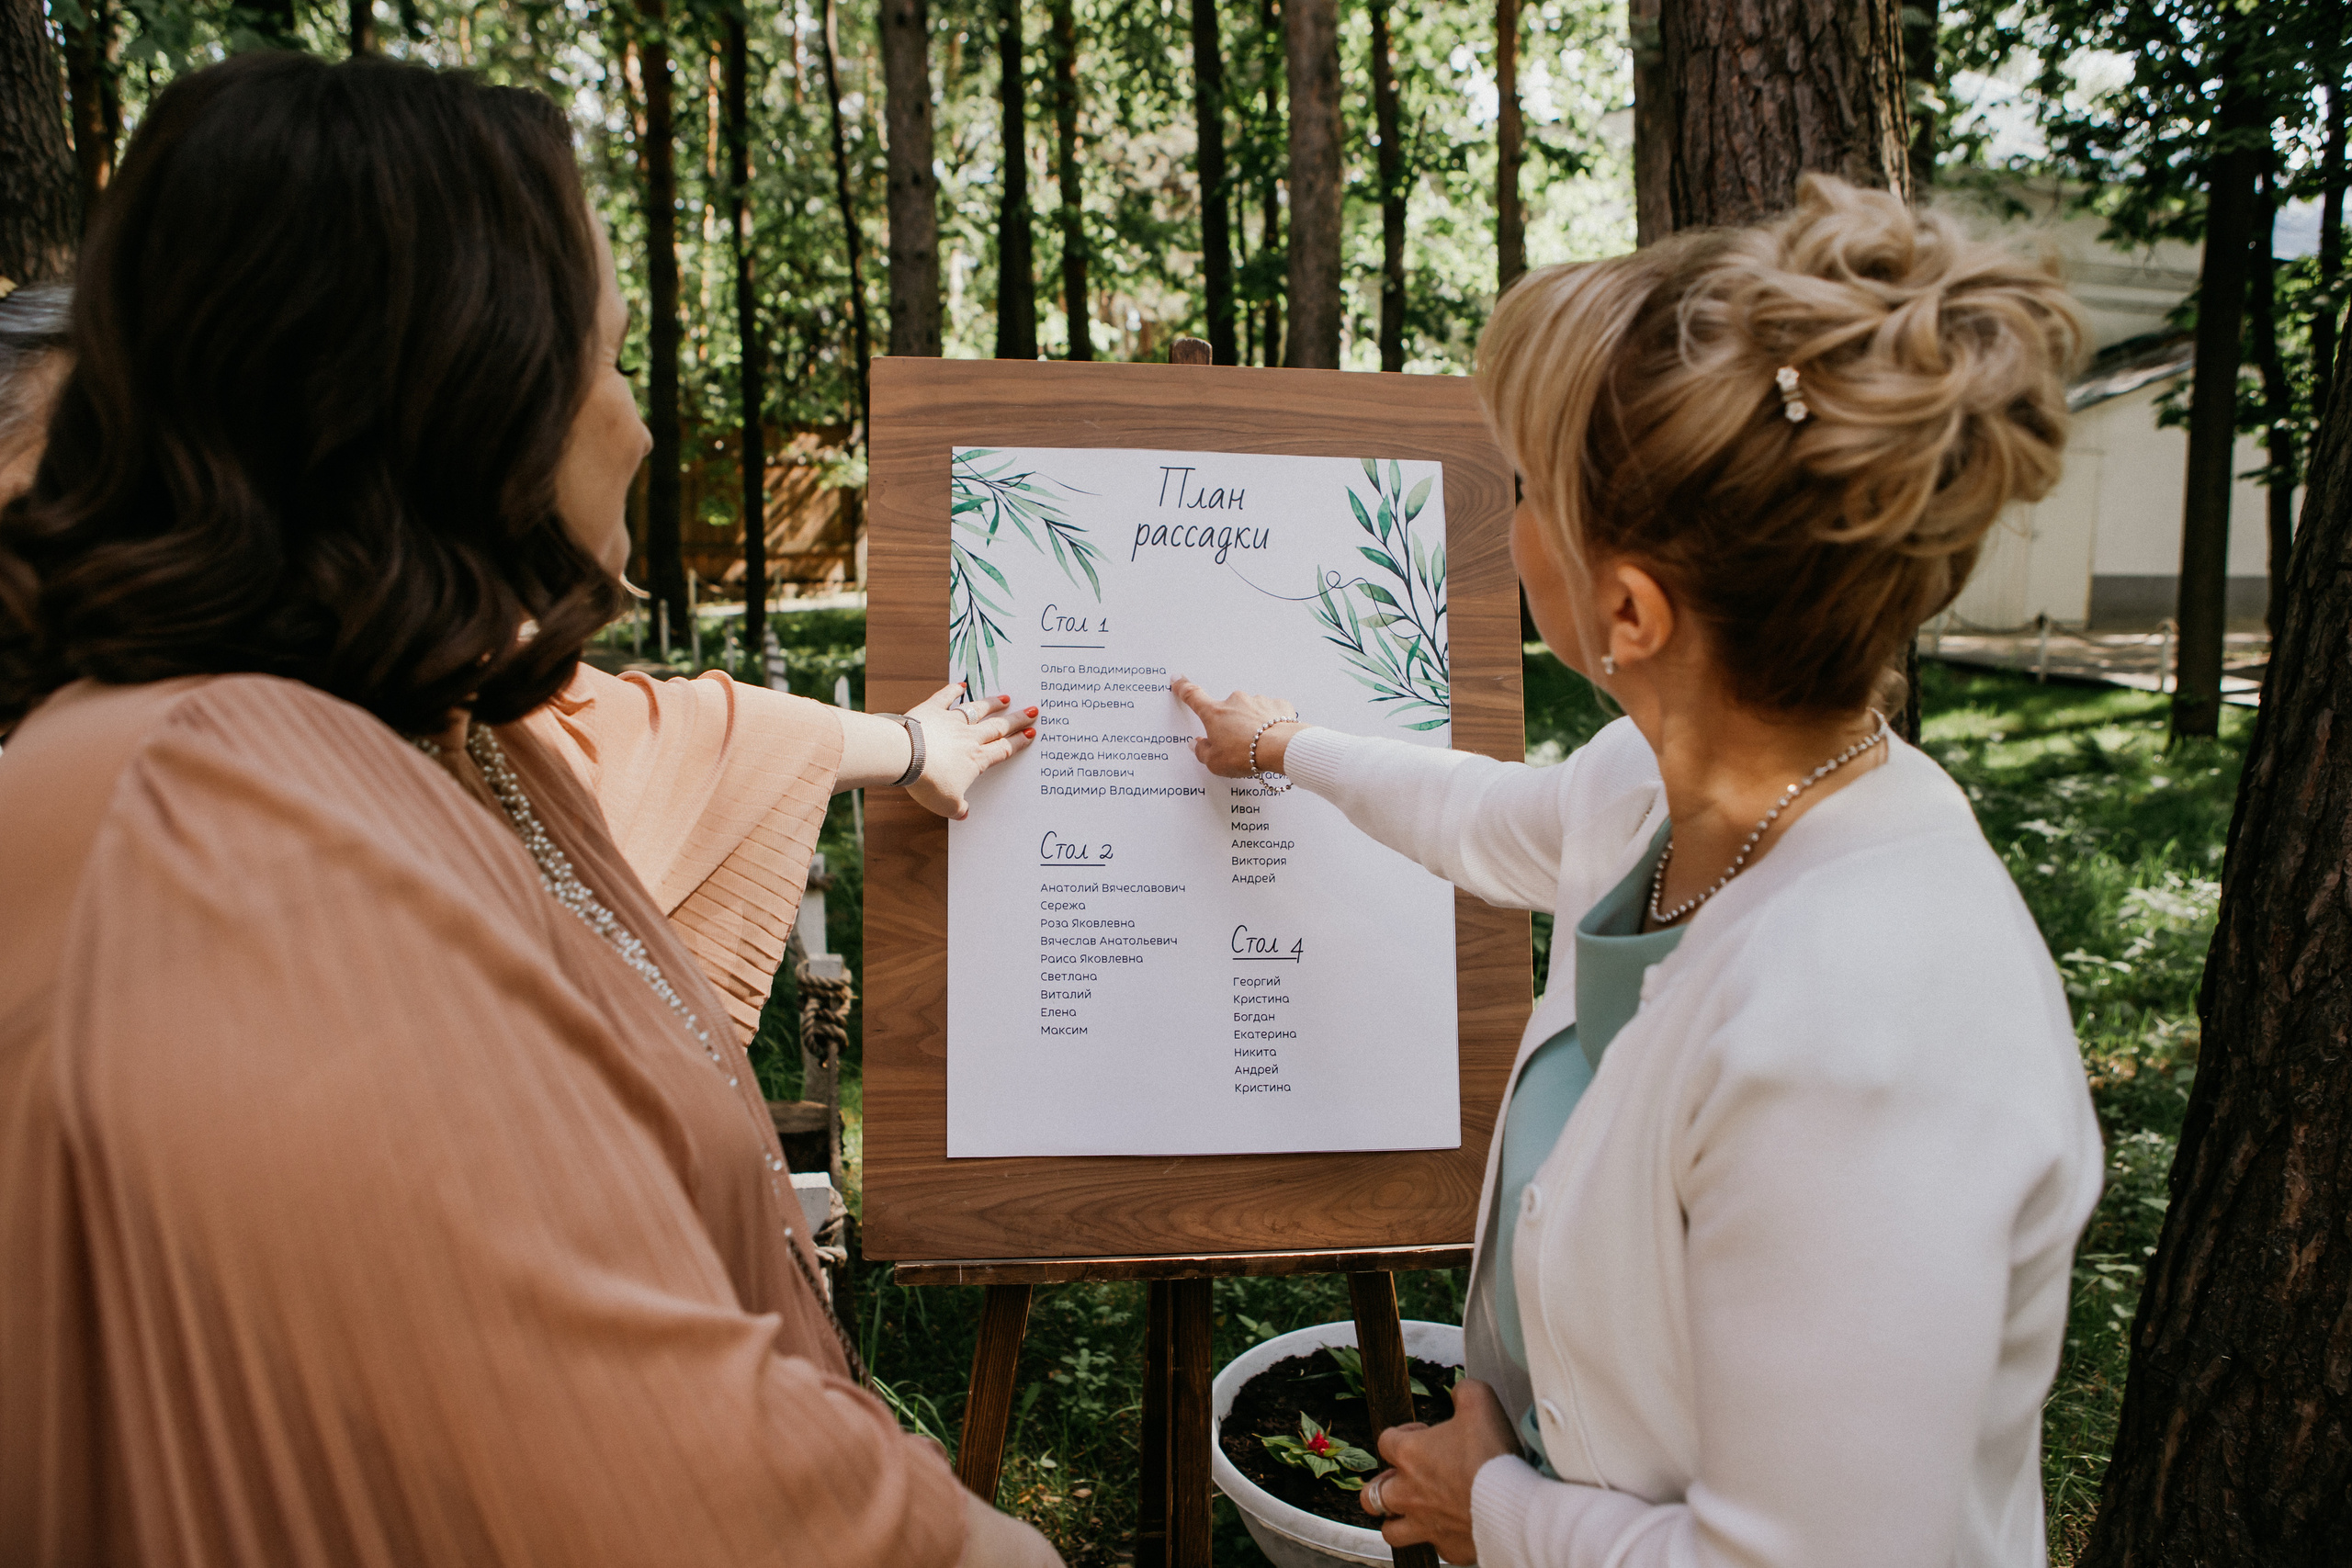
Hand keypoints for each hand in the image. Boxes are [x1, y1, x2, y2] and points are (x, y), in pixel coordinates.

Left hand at [907, 682, 1037, 820]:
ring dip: (993, 704)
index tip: (1031, 734)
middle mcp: (968, 738)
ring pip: (977, 710)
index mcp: (976, 760)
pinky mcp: (932, 710)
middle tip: (1031, 711)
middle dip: (1016, 720)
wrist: (905, 757)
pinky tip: (961, 685)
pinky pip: (945, 697)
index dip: (1019, 742)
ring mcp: (951, 722)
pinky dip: (954, 690)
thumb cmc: (928, 782)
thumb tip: (964, 813)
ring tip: (1005, 699)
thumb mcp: (946, 804)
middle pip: (997, 727)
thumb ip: (958, 808)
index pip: (1003, 750)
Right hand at [1170, 675, 1305, 778]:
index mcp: (1215, 714)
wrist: (1280, 749)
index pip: (1193, 697)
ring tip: (1258, 745)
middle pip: (1227, 711)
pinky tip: (1274, 738)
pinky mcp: (1277, 705)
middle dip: (1231, 724)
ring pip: (1250, 712)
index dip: (1183, 688)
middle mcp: (1235, 702)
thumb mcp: (1215, 762)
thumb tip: (1197, 744)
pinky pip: (1270, 713)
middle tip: (1238, 745)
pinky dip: (1271, 723)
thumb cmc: (1245, 754)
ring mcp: (1257, 701)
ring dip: (1251, 724)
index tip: (1178, 679)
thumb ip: (1202, 751)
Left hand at [1359, 1378, 1519, 1565]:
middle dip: (1383, 1486)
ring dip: (1397, 1520)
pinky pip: (1435, 1548)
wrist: (1513, 1506)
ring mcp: (1426, 1524)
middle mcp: (1409, 1492)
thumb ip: (1464, 1391)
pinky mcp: (1449, 1548)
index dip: (1402, 1435)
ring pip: (1391, 1531)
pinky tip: (1454, 1528)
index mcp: (1410, 1455)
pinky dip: (1441, 1539)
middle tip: (1404, 1480)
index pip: (1384, 1441)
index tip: (1421, 1436)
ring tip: (1414, 1510)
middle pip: (1372, 1494)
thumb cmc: (1492, 1456)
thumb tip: (1460, 1391)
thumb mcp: (1480, 1403)